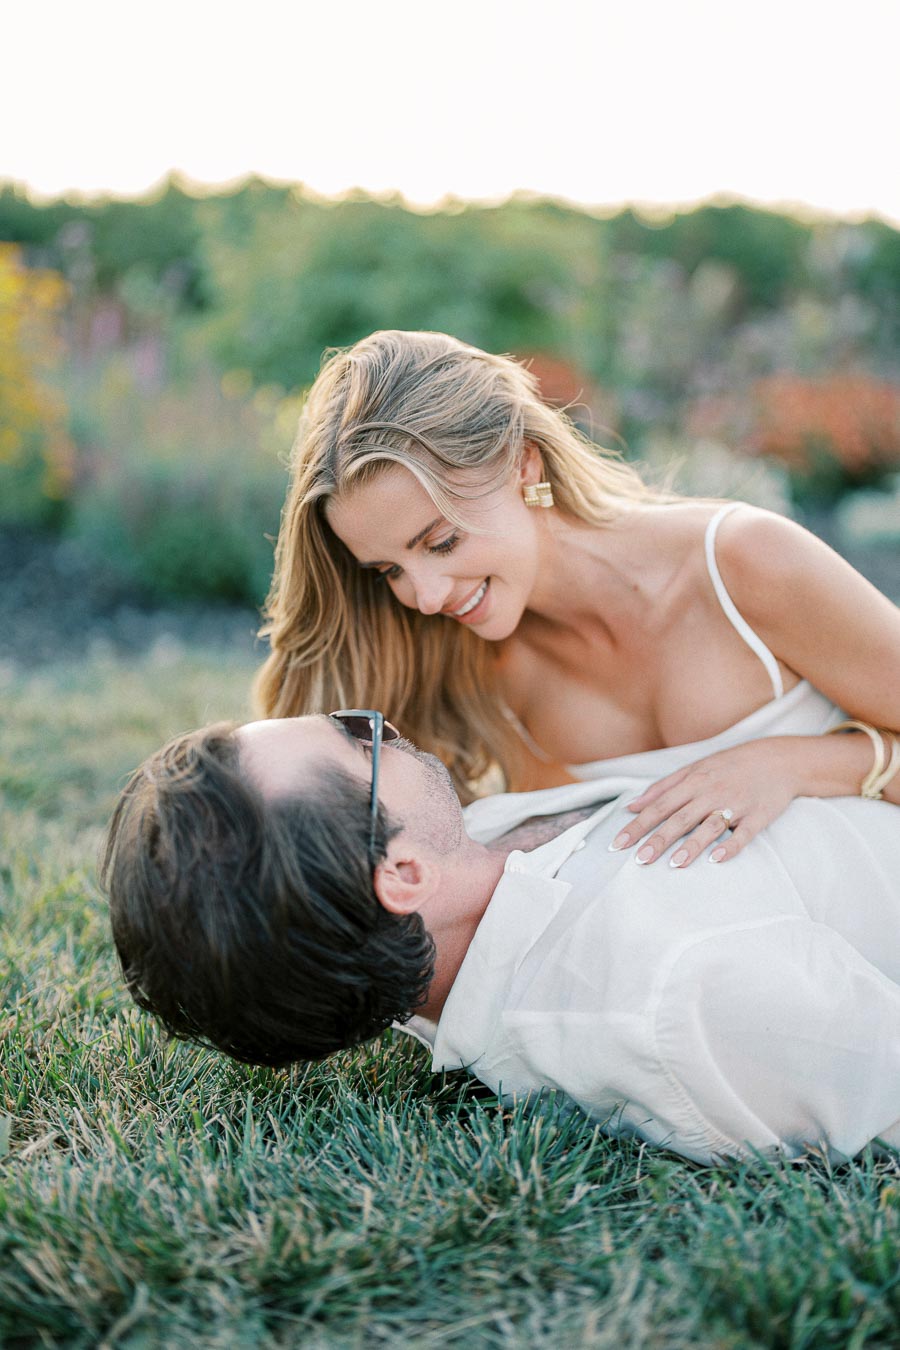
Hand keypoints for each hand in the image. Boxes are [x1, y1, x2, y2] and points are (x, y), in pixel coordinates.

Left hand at [609, 738, 802, 867]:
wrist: (778, 760)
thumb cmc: (729, 766)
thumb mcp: (693, 769)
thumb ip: (661, 788)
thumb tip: (631, 807)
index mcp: (693, 781)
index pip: (659, 806)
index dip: (637, 825)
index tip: (618, 843)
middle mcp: (711, 792)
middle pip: (680, 818)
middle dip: (658, 839)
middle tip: (639, 860)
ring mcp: (735, 804)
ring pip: (709, 826)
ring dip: (692, 845)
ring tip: (674, 864)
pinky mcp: (758, 816)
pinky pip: (744, 833)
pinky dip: (731, 846)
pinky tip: (717, 859)